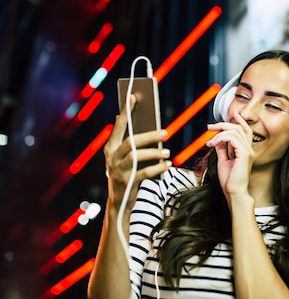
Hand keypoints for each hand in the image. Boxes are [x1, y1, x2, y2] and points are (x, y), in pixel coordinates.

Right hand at [104, 95, 170, 209]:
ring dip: (154, 152)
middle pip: (131, 142)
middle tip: (165, 131)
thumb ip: (128, 141)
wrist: (119, 202)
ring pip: (137, 157)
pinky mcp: (127, 183)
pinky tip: (168, 164)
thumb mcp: (124, 157)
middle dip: (149, 135)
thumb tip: (135, 120)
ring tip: (168, 151)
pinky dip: (158, 168)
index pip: (119, 127)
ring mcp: (118, 171)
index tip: (133, 96)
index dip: (126, 112)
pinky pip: (144, 173)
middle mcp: (111, 158)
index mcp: (110, 148)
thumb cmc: (126, 173)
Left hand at [206, 110, 253, 201]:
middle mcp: (248, 149)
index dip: (239, 120)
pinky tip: (213, 144)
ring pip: (234, 131)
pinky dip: (220, 138)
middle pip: (238, 127)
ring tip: (210, 142)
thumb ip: (222, 149)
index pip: (245, 129)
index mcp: (245, 150)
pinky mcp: (244, 154)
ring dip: (219, 133)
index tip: (231, 113)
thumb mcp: (223, 160)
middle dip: (223, 124)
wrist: (234, 192)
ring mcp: (247, 151)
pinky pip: (232, 138)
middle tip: (210, 126)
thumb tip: (217, 139)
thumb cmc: (229, 180)